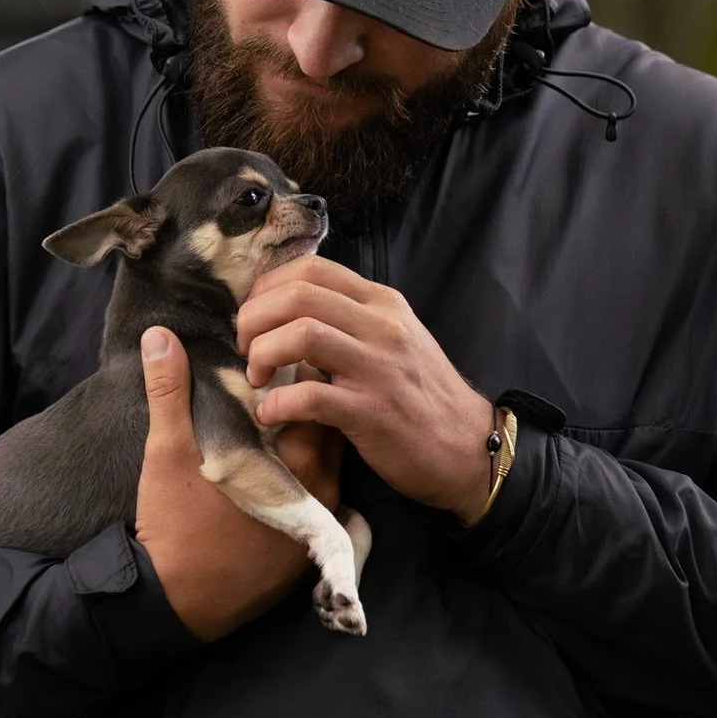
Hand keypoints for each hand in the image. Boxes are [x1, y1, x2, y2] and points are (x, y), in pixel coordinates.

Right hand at [134, 326, 341, 640]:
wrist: (176, 603)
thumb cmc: (174, 526)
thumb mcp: (166, 452)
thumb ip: (169, 390)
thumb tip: (159, 334)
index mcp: (297, 463)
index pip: (319, 396)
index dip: (296, 370)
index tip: (270, 358)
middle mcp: (323, 491)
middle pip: (329, 426)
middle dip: (305, 401)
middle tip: (270, 383)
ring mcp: (320, 522)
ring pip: (328, 461)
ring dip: (306, 438)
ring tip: (270, 421)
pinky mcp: (310, 547)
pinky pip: (321, 495)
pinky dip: (304, 474)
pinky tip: (273, 466)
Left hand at [237, 257, 495, 520]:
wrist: (470, 448)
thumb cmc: (421, 397)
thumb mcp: (393, 341)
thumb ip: (349, 321)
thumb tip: (286, 314)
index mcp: (382, 303)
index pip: (310, 269)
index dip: (266, 288)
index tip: (253, 317)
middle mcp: (382, 326)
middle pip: (297, 296)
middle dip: (254, 319)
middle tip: (245, 349)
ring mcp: (378, 368)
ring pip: (301, 335)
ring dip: (262, 354)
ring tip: (256, 378)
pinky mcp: (372, 412)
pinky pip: (310, 396)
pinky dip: (277, 403)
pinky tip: (270, 414)